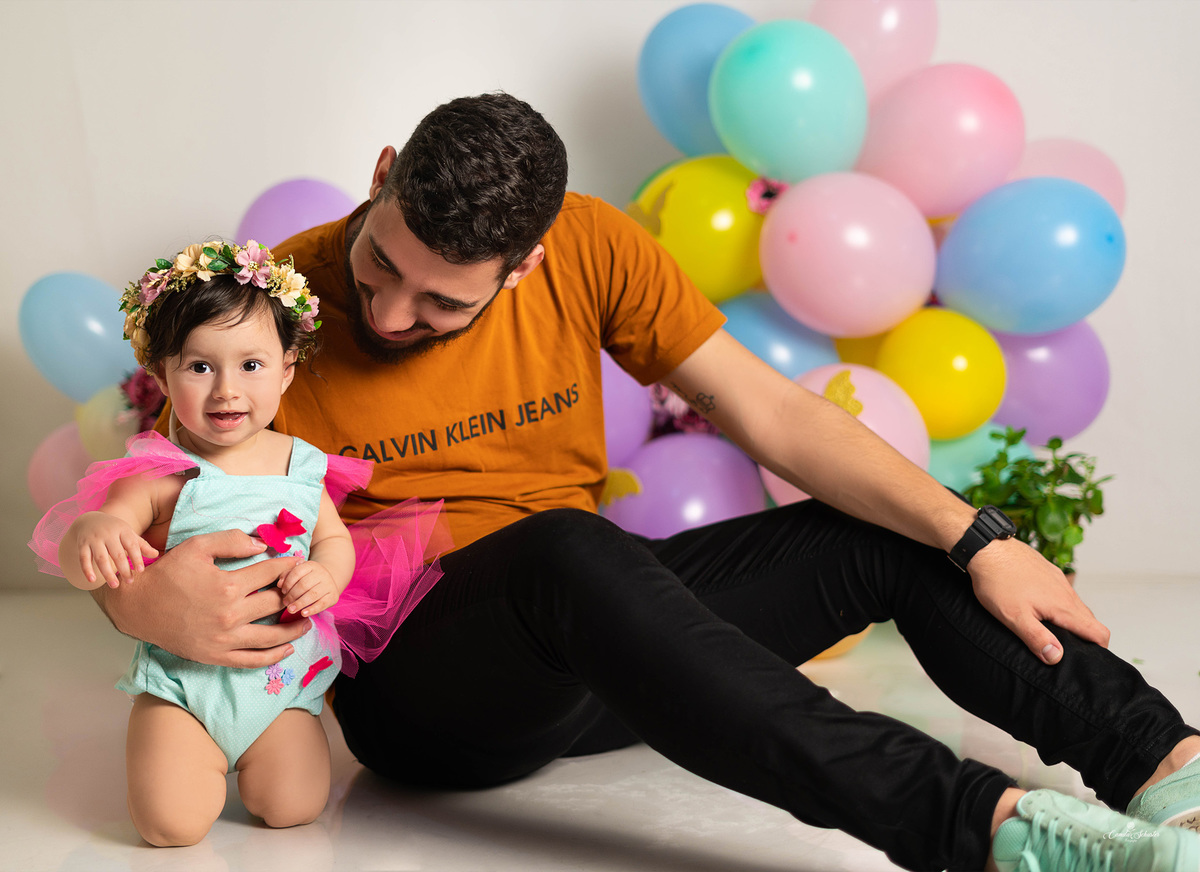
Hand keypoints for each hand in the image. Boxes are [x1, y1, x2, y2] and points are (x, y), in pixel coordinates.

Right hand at [73, 512, 158, 587]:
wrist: (89, 520)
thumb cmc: (114, 530)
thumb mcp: (128, 534)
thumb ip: (141, 545)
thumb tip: (156, 555)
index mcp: (122, 530)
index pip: (131, 545)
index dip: (137, 558)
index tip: (140, 571)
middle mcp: (108, 534)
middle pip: (117, 554)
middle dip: (124, 569)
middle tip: (130, 582)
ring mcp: (94, 539)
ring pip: (101, 558)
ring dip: (107, 573)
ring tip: (115, 585)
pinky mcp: (82, 545)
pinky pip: (83, 558)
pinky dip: (87, 570)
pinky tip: (92, 580)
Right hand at [94, 528, 312, 667]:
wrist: (138, 606)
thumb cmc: (167, 572)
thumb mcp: (197, 547)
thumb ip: (231, 541)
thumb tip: (262, 545)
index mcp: (228, 585)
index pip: (270, 573)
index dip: (286, 565)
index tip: (297, 562)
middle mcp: (230, 614)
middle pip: (275, 603)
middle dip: (293, 594)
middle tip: (303, 589)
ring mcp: (224, 639)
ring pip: (271, 636)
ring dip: (294, 629)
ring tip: (307, 621)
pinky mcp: (216, 656)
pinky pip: (252, 660)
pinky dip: (273, 656)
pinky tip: (287, 649)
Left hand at [278, 560, 341, 618]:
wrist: (327, 582)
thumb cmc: (307, 579)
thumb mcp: (297, 574)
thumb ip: (286, 576)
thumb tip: (280, 584)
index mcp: (311, 565)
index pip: (297, 572)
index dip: (288, 583)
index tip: (283, 591)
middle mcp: (322, 573)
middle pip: (304, 584)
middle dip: (292, 595)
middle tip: (286, 603)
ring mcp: (329, 584)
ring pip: (312, 594)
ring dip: (299, 603)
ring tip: (290, 609)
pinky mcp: (334, 596)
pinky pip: (322, 604)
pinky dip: (312, 609)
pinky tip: (303, 613)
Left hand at [969, 537, 1109, 664]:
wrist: (987, 548)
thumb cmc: (997, 581)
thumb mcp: (1014, 616)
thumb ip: (1037, 638)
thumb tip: (1056, 657)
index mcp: (1063, 606)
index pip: (1098, 631)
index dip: (1099, 648)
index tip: (1088, 658)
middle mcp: (1065, 591)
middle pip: (1088, 619)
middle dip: (1084, 636)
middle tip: (1066, 649)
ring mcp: (1057, 579)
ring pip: (1074, 604)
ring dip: (1070, 620)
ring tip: (1051, 631)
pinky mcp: (1046, 571)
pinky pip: (1061, 592)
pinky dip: (1058, 604)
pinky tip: (1039, 608)